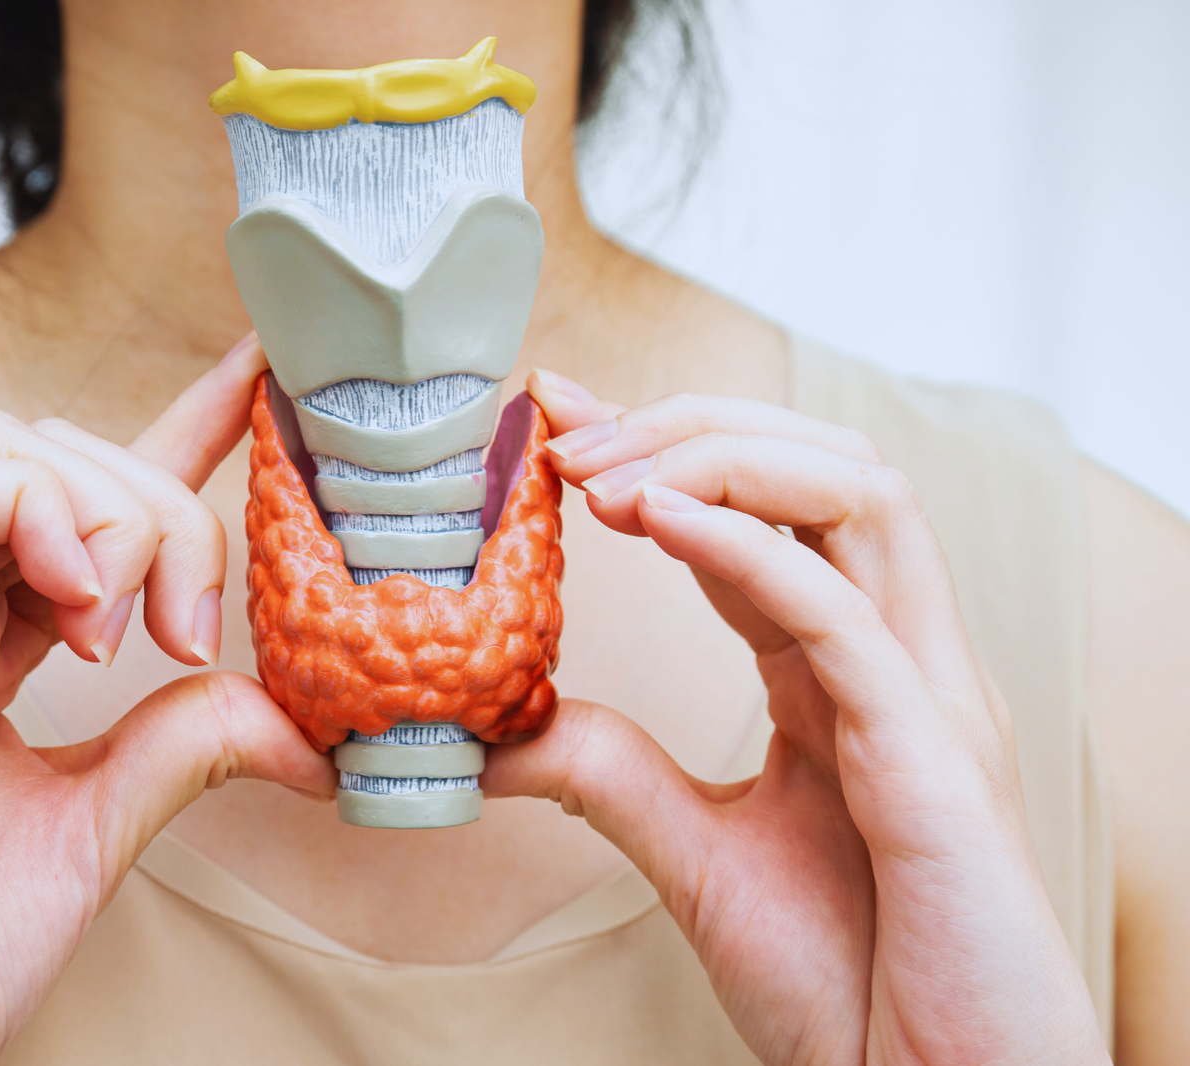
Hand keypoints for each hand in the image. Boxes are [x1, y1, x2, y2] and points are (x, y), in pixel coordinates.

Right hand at [0, 334, 334, 1065]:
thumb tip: (301, 725)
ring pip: (7, 444)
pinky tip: (81, 610)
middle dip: (165, 509)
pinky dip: (40, 519)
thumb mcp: (98, 826)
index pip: (88, 501)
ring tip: (128, 636)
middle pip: (61, 452)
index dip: (176, 431)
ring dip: (111, 513)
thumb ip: (184, 746)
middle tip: (192, 638)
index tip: (257, 382)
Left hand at [484, 369, 1108, 1064]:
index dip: (661, 446)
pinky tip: (657, 518)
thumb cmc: (850, 983)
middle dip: (689, 424)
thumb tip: (502, 729)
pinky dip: (751, 543)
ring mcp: (924, 693)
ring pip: (857, 494)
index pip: (760, 511)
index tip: (557, 411)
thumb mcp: (702, 857)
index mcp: (842, 672)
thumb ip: (615, 775)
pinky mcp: (934, 753)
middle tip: (565, 433)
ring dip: (720, 456)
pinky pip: (845, 609)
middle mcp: (894, 656)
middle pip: (819, 466)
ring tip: (600, 472)